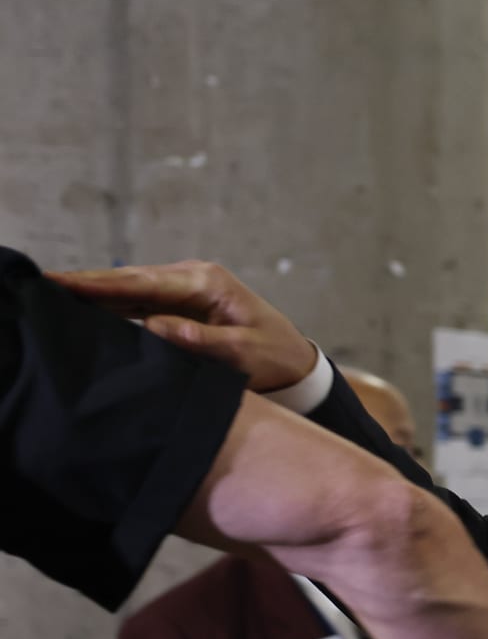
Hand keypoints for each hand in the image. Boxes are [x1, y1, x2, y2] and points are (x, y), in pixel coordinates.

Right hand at [51, 259, 316, 391]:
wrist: (293, 360)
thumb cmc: (273, 356)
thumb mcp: (243, 352)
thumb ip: (202, 340)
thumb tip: (156, 326)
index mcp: (206, 282)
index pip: (143, 283)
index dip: (100, 283)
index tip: (63, 282)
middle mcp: (191, 278)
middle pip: (128, 280)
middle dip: (86, 283)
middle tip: (42, 285)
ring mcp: (183, 289)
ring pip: (129, 290)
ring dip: (93, 293)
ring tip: (50, 295)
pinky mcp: (180, 304)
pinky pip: (138, 303)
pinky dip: (110, 305)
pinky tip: (81, 311)